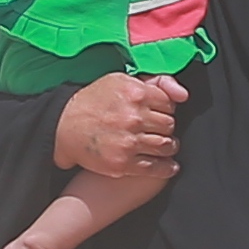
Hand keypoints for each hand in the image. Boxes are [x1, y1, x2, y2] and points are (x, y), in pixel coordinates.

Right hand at [54, 71, 184, 178]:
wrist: (64, 126)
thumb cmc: (94, 101)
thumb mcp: (120, 80)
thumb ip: (156, 82)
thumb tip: (183, 96)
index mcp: (135, 93)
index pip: (169, 105)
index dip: (165, 110)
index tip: (159, 114)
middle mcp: (134, 117)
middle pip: (169, 126)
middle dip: (166, 128)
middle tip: (160, 131)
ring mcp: (129, 142)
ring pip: (165, 146)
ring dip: (168, 147)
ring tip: (164, 146)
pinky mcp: (123, 163)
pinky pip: (154, 168)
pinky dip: (166, 168)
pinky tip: (169, 166)